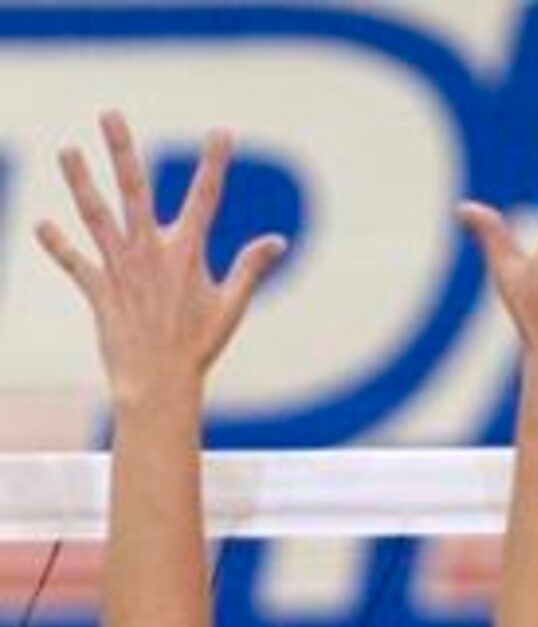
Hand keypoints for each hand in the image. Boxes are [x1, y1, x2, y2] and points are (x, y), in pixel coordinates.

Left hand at [35, 111, 286, 408]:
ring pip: (96, 216)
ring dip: (80, 182)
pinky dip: (57, 244)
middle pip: (134, 191)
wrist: (159, 383)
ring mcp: (122, 269)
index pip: (205, 200)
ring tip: (67, 150)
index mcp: (186, 255)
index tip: (222, 134)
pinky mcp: (99, 289)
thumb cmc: (198, 347)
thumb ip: (251, 268)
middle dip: (122, 150)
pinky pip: (74, 262)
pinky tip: (41, 225)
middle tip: (109, 114)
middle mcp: (150, 254)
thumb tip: (279, 241)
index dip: (216, 164)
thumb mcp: (231, 307)